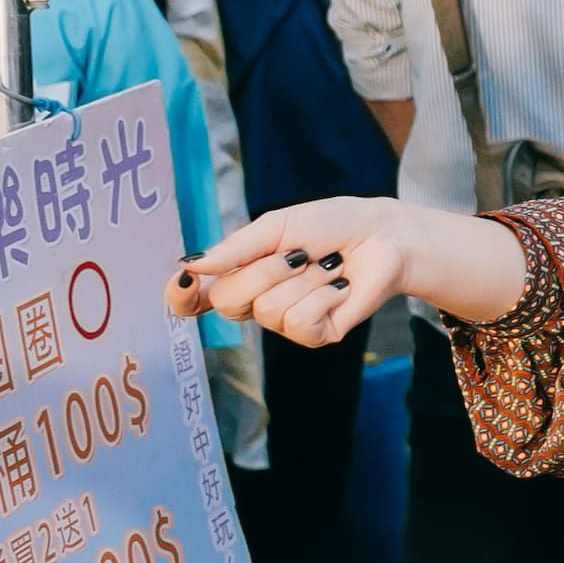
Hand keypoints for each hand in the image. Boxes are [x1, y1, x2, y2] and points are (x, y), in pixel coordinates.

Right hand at [170, 197, 436, 347]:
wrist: (381, 236)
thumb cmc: (328, 226)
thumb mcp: (277, 227)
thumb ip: (236, 248)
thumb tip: (190, 263)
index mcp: (241, 273)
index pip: (195, 300)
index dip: (182, 298)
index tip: (186, 282)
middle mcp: (257, 302)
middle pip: (231, 301)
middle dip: (267, 270)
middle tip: (299, 254)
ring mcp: (285, 323)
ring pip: (268, 310)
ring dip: (304, 280)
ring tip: (327, 267)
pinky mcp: (315, 336)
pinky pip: (298, 323)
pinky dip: (322, 297)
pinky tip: (338, 288)